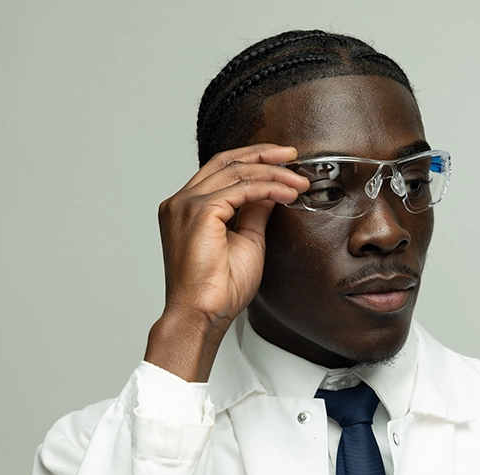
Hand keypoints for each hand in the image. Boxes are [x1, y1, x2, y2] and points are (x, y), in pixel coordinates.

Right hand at [145, 144, 308, 380]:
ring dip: (273, 174)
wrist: (203, 314)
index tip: (283, 162)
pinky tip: (287, 194)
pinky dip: (268, 187)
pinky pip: (241, 189)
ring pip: (236, 172)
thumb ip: (254, 214)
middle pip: (226, 162)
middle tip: (293, 156)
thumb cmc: (219, 290)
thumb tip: (270, 193)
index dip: (253, 161)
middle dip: (263, 155)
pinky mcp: (199, 212)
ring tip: (299, 183)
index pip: (220, 171)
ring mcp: (186, 205)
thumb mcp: (247, 242)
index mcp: (186, 209)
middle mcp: (181, 202)